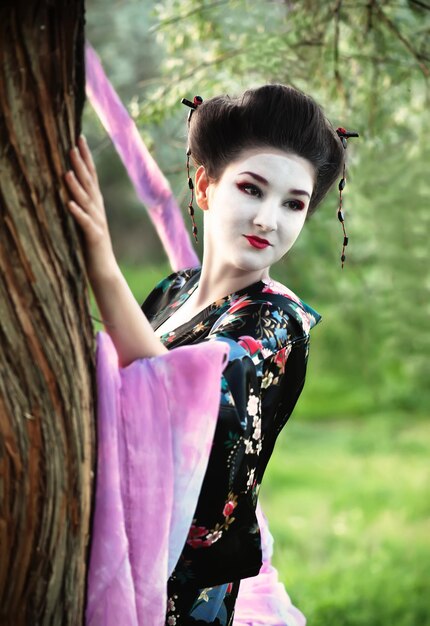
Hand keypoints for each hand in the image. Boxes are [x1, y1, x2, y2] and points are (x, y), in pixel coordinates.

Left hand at [65, 136, 117, 279]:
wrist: (105, 270)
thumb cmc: (92, 246)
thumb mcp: (85, 220)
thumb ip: (81, 203)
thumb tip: (70, 186)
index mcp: (95, 204)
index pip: (90, 176)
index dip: (85, 158)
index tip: (78, 139)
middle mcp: (97, 210)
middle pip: (89, 183)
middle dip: (81, 164)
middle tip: (73, 146)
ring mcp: (97, 223)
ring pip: (86, 201)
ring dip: (76, 187)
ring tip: (67, 172)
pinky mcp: (93, 237)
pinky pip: (84, 223)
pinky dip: (77, 213)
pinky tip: (70, 204)